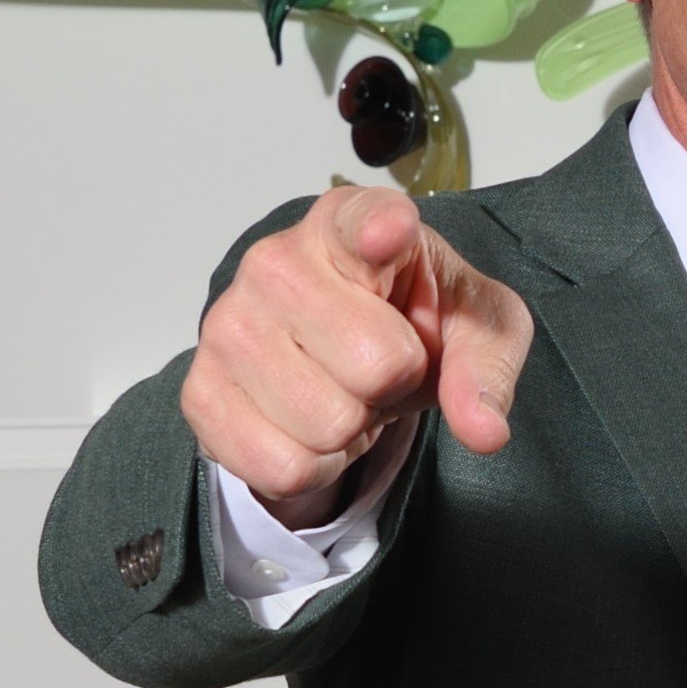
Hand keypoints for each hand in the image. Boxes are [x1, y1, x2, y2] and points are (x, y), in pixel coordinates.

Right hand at [180, 186, 532, 526]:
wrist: (349, 360)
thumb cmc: (413, 322)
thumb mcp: (478, 330)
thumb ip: (486, 369)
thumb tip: (484, 430)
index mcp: (351, 225)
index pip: (365, 221)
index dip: (380, 230)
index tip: (390, 232)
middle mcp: (276, 262)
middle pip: (376, 364)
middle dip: (395, 383)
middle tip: (382, 365)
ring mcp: (227, 325)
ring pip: (328, 424)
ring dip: (353, 427)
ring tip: (346, 389)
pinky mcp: (200, 390)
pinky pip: (282, 466)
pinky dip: (314, 465)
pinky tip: (310, 424)